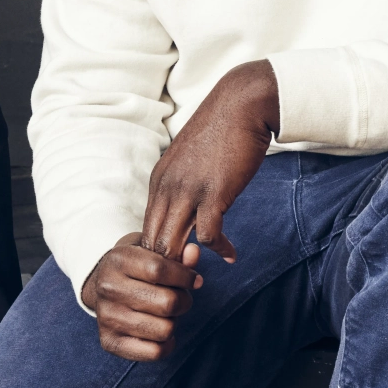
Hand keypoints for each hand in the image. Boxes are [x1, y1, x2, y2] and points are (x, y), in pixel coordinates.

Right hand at [81, 234, 204, 360]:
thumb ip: (177, 253)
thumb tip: (194, 252)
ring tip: (166, 313)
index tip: (194, 280)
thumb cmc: (135, 266)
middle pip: (167, 303)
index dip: (185, 276)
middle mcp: (108, 289)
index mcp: (119, 260)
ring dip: (173, 322)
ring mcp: (107, 317)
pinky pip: (155, 352)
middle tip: (179, 298)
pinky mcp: (109, 342)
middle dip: (183, 301)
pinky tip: (161, 329)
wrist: (100, 285)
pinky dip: (167, 344)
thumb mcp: (152, 251)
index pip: (159, 270)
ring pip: (164, 329)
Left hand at [140, 61, 279, 263]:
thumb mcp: (190, 160)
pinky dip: (218, 250)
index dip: (156, 254)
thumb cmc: (222, 131)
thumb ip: (183, 186)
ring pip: (172, 244)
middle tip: (184, 283)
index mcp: (159, 180)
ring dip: (186, 265)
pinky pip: (207, 236)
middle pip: (153, 242)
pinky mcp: (213, 194)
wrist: (242, 104)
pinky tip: (230, 255)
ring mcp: (188, 191)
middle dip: (165, 268)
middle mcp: (167, 187)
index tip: (173, 267)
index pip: (146, 230)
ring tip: (200, 277)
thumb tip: (188, 213)